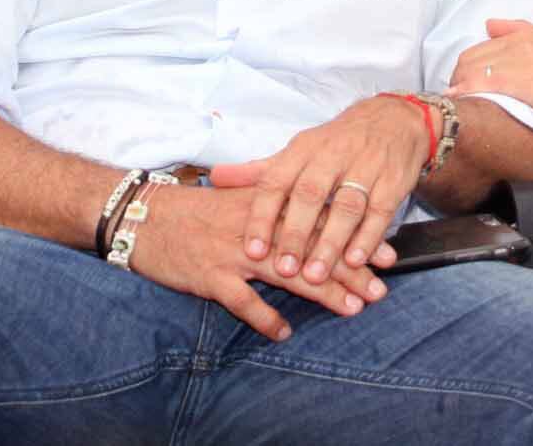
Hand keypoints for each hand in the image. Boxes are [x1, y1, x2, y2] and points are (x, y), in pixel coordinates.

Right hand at [127, 182, 397, 342]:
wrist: (146, 218)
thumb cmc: (199, 210)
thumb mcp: (243, 199)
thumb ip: (282, 206)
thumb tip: (324, 219)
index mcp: (269, 203)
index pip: (323, 219)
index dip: (357, 238)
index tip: (387, 255)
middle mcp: (258, 225)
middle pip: (314, 248)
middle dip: (350, 270)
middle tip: (379, 290)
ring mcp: (234, 251)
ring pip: (288, 272)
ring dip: (323, 294)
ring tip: (351, 310)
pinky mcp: (211, 275)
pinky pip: (243, 301)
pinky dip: (264, 318)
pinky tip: (283, 332)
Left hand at [209, 96, 431, 287]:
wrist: (395, 119)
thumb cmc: (338, 142)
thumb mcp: (299, 150)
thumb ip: (259, 170)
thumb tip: (215, 176)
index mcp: (303, 148)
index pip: (276, 181)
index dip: (263, 216)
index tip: (253, 250)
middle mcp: (333, 155)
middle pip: (310, 195)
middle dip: (296, 234)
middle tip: (285, 270)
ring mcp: (366, 167)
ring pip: (346, 206)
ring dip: (330, 243)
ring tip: (315, 275)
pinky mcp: (393, 180)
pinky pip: (380, 211)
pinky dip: (368, 237)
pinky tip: (355, 260)